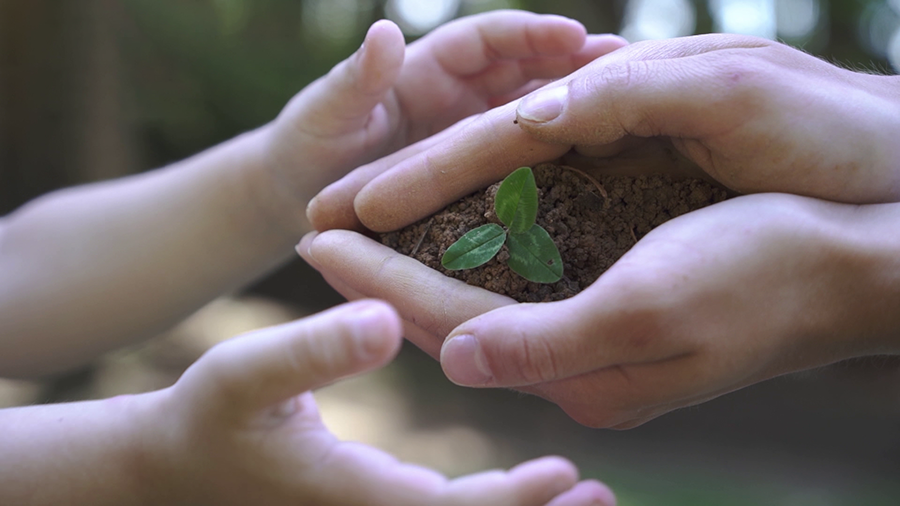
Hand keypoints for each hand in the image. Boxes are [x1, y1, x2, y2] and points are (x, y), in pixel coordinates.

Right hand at [133, 300, 614, 504]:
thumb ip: (313, 350)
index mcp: (358, 500)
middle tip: (602, 496)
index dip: (517, 504)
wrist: (174, 464)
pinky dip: (487, 505)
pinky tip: (517, 485)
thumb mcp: (246, 371)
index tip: (572, 475)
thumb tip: (384, 321)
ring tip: (581, 496)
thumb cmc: (209, 414)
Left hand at [261, 11, 625, 231]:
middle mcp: (461, 95)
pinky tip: (604, 174)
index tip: (578, 38)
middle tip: (636, 69)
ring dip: (581, 110)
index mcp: (429, 67)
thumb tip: (386, 33)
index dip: (534, 34)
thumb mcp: (324, 114)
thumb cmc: (304, 148)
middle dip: (578, 66)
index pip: (490, 38)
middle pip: (531, 69)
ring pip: (537, 115)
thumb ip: (355, 80)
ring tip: (641, 115)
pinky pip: (524, 162)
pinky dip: (560, 158)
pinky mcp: (479, 173)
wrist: (299, 200)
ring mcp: (474, 134)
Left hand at [300, 196, 899, 428]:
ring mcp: (598, 337)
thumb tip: (450, 359)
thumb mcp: (648, 314)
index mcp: (577, 372)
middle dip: (382, 270)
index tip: (313, 239)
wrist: (850, 269)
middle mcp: (578, 363)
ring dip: (423, 260)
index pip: (448, 324)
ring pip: (486, 296)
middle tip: (316, 231)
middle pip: (454, 313)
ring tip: (365, 226)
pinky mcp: (619, 307)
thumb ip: (544, 344)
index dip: (376, 280)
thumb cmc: (761, 278)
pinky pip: (528, 281)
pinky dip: (481, 255)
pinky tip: (450, 232)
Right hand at [308, 34, 899, 234]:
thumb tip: (527, 118)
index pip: (499, 139)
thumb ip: (626, 96)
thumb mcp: (731, 95)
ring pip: (508, 209)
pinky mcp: (638, 218)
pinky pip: (549, 236)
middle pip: (486, 170)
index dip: (429, 169)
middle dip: (406, 197)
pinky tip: (457, 271)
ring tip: (368, 247)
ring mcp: (617, 183)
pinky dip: (495, 251)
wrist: (899, 183)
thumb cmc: (831, 131)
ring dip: (436, 230)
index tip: (361, 200)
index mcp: (614, 102)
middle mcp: (603, 142)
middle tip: (325, 221)